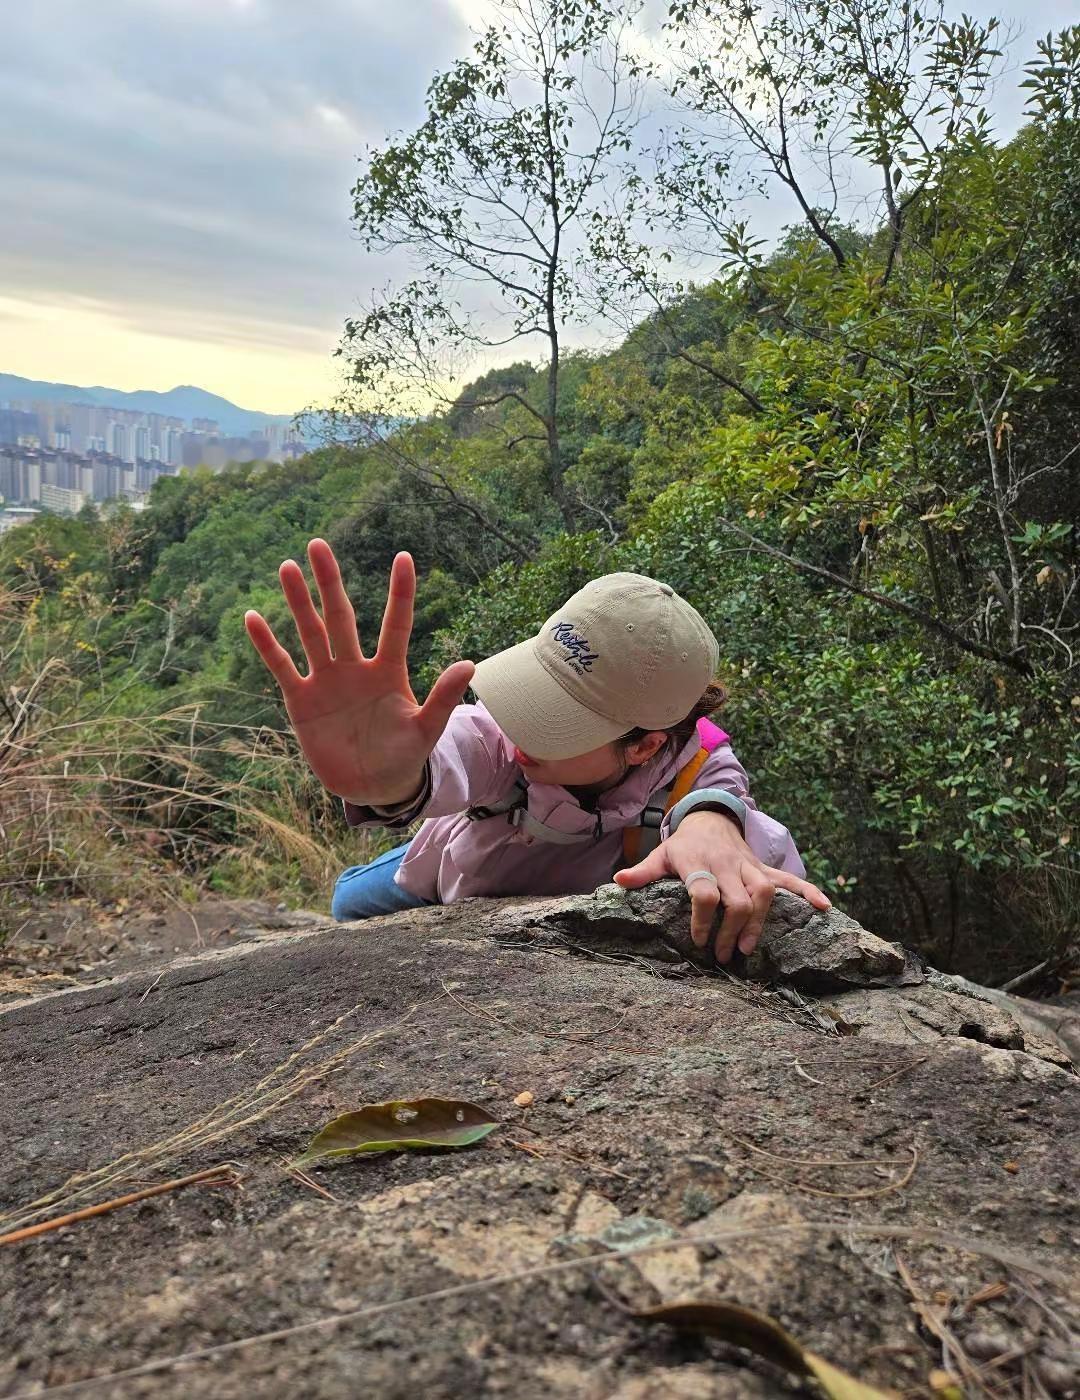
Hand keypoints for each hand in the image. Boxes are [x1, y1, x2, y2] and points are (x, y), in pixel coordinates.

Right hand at [244, 540, 474, 805]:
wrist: (373, 785)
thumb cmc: (405, 756)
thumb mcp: (426, 728)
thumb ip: (443, 697)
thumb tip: (469, 664)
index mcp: (389, 670)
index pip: (396, 624)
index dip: (400, 592)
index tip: (404, 556)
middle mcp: (355, 667)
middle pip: (341, 617)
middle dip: (329, 582)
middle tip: (317, 544)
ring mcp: (327, 681)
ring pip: (310, 633)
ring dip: (297, 602)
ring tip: (286, 567)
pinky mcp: (302, 700)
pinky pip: (282, 667)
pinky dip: (267, 645)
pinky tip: (252, 617)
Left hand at [614, 809, 830, 963]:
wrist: (709, 817)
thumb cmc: (683, 845)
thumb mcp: (661, 855)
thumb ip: (643, 871)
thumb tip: (618, 882)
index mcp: (699, 862)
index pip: (704, 891)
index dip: (701, 918)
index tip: (696, 940)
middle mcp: (726, 864)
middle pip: (737, 898)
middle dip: (732, 930)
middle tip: (724, 956)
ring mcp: (748, 866)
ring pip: (764, 892)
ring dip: (760, 922)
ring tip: (750, 948)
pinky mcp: (762, 868)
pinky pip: (788, 879)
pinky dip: (807, 891)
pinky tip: (824, 906)